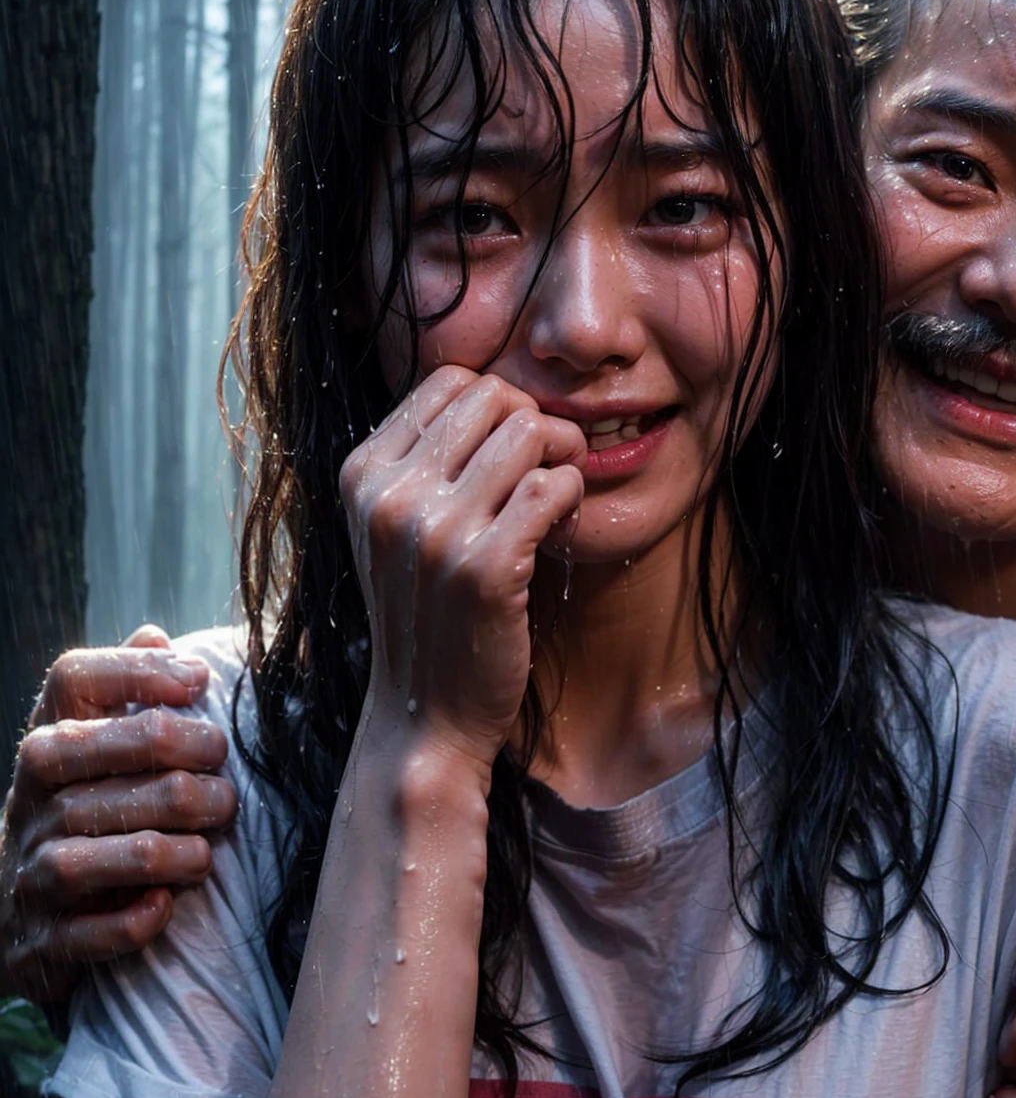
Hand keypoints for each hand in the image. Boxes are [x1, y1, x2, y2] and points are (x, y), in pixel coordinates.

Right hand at [1, 628, 236, 1003]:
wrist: (21, 918)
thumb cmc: (87, 814)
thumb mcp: (97, 754)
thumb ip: (127, 695)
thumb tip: (154, 634)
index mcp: (50, 742)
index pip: (74, 677)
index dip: (139, 671)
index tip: (198, 682)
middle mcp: (32, 798)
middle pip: (108, 754)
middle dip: (183, 763)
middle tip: (226, 782)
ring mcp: (32, 868)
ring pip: (115, 847)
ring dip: (181, 847)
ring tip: (211, 843)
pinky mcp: (43, 937)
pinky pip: (96, 930)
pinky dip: (140, 918)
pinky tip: (168, 904)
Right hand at [340, 365, 586, 767]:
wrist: (425, 717)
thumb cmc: (427, 615)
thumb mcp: (397, 529)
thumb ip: (426, 460)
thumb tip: (500, 393)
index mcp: (361, 474)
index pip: (452, 380)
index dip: (500, 407)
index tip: (513, 456)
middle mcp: (389, 494)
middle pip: (496, 397)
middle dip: (538, 426)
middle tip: (547, 476)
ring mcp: (433, 531)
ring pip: (531, 432)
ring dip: (561, 463)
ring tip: (552, 508)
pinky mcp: (484, 568)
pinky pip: (554, 485)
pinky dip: (572, 501)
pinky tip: (559, 534)